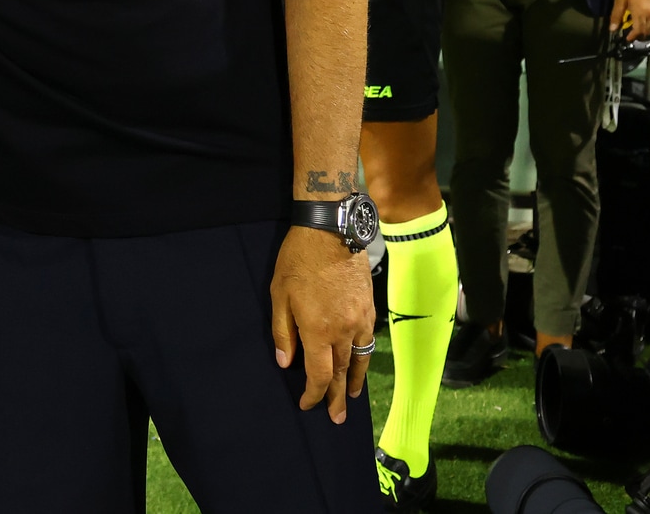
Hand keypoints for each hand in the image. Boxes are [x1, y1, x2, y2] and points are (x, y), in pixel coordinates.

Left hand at [270, 226, 374, 422]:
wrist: (331, 231)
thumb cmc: (298, 260)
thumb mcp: (279, 295)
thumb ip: (283, 332)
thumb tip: (286, 363)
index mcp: (318, 330)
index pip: (319, 374)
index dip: (314, 394)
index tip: (308, 405)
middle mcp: (344, 331)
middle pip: (341, 372)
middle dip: (336, 396)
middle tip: (336, 418)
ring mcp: (361, 321)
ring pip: (358, 359)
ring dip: (353, 381)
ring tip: (350, 398)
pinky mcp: (370, 309)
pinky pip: (368, 342)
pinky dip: (363, 357)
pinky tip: (359, 363)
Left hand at [611, 0, 649, 39]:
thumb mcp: (620, 1)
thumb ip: (616, 16)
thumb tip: (612, 28)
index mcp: (641, 13)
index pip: (638, 31)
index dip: (633, 36)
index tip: (627, 38)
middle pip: (646, 30)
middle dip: (638, 34)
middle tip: (630, 34)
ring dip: (643, 29)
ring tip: (634, 27)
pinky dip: (648, 23)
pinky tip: (641, 19)